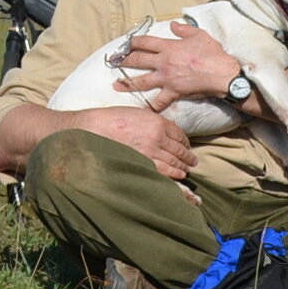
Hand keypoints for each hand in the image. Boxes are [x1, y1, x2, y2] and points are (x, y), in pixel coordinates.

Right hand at [70, 106, 198, 182]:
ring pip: (174, 161)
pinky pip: (164, 171)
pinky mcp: (142, 162)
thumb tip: (168, 129)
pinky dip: (174, 174)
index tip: (188, 146)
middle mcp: (158, 137)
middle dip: (188, 156)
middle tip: (193, 161)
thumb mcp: (139, 113)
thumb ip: (155, 121)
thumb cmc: (114, 119)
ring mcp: (151, 152)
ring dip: (183, 166)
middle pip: (180, 149)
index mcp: (158, 122)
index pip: (180, 134)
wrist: (94, 129)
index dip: (186, 142)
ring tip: (188, 169)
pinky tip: (180, 175)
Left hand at [116, 21, 241, 109]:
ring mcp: (166, 79)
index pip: (145, 42)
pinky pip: (159, 101)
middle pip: (138, 60)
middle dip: (124, 60)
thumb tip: (173, 25)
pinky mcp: (173, 92)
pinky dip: (151, 107)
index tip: (126, 43)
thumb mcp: (199, 35)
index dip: (133, 42)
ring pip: (141, 81)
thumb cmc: (213, 54)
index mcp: (169, 47)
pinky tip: (143, 110)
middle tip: (114, 62)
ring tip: (117, 85)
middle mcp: (164, 62)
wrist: (222, 75)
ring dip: (127, 83)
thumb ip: (184, 29)